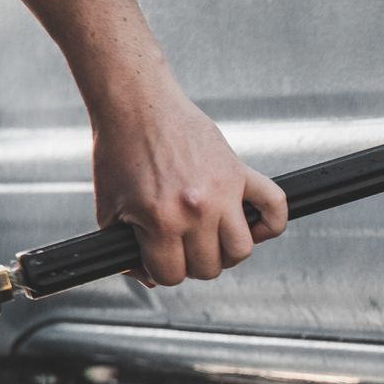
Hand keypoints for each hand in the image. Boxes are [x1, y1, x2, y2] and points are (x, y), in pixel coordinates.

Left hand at [90, 80, 287, 287]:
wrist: (136, 107)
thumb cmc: (119, 152)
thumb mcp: (108, 208)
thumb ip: (124, 249)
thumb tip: (149, 277)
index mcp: (161, 220)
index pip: (171, 275)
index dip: (162, 270)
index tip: (157, 256)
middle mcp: (196, 210)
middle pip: (208, 267)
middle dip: (192, 262)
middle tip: (182, 245)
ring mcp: (223, 191)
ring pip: (241, 250)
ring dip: (226, 251)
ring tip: (213, 238)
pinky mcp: (239, 172)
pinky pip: (275, 206)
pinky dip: (272, 223)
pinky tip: (255, 225)